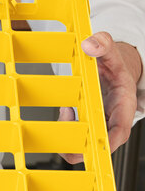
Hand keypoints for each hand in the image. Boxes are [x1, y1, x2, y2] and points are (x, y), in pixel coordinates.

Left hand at [59, 31, 142, 163]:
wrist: (114, 72)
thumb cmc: (115, 67)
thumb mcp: (112, 53)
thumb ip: (104, 44)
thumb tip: (90, 44)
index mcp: (123, 107)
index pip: (119, 132)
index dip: (107, 142)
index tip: (93, 144)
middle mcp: (112, 121)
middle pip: (99, 146)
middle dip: (79, 143)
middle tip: (68, 117)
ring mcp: (100, 126)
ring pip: (84, 145)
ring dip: (70, 133)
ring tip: (67, 110)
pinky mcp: (88, 126)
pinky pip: (76, 136)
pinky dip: (66, 128)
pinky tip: (66, 112)